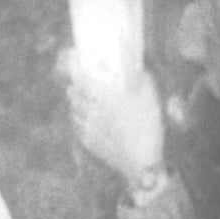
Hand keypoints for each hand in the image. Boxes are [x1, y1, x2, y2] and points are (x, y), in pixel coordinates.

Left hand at [58, 48, 165, 187]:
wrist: (142, 161)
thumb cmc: (148, 124)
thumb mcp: (148, 93)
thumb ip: (139, 77)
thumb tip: (135, 66)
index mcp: (102, 94)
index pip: (75, 74)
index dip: (71, 63)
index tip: (72, 57)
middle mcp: (89, 109)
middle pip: (71, 91)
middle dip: (76, 84)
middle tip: (86, 82)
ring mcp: (86, 127)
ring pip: (73, 109)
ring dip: (78, 103)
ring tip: (90, 102)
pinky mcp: (87, 142)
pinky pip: (77, 125)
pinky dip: (81, 120)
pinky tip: (93, 121)